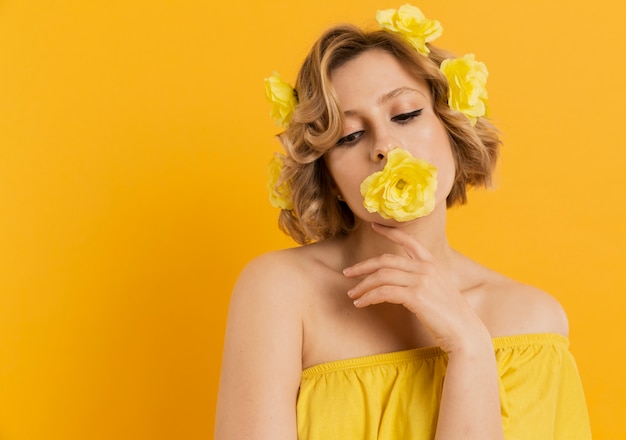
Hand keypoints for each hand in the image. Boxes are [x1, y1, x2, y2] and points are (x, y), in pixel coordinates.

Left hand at [343, 223, 488, 353]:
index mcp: (432, 263)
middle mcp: (426, 268)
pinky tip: (361, 303)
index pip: (408, 240)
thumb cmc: (450, 315)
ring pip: (382, 276)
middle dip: (363, 266)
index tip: (373, 226)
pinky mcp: (416, 296)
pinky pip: (383, 293)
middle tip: (347, 273)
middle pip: (386, 260)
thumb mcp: (438, 289)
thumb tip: (398, 279)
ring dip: (363, 285)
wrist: (465, 333)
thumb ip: (421, 279)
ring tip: (352, 294)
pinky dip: (368, 297)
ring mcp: (421, 281)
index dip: (389, 232)